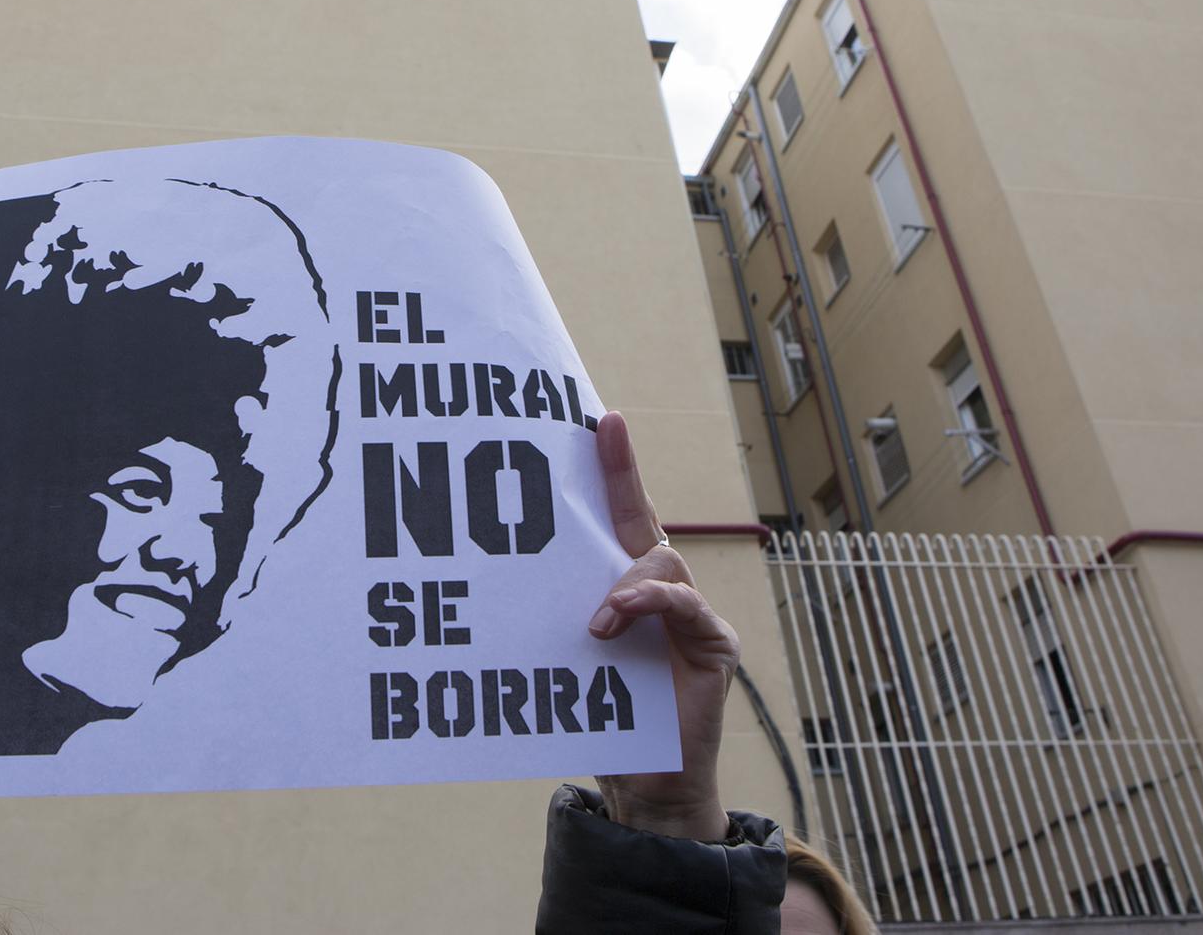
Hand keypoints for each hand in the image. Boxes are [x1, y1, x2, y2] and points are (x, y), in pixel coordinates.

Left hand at [586, 412, 738, 839]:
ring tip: (597, 621)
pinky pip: (687, 606)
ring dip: (624, 582)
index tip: (597, 418)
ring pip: (662, 560)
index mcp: (622, 582)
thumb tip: (488, 575)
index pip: (618, 514)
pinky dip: (650, 606)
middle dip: (622, 473)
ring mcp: (691, 612)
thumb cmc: (596, 716)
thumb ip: (551, 614)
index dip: (612, 466)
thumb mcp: (563, 656)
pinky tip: (618, 620)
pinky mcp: (713, 642)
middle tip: (603, 433)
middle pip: (642, 519)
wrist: (643, 784)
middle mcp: (660, 587)